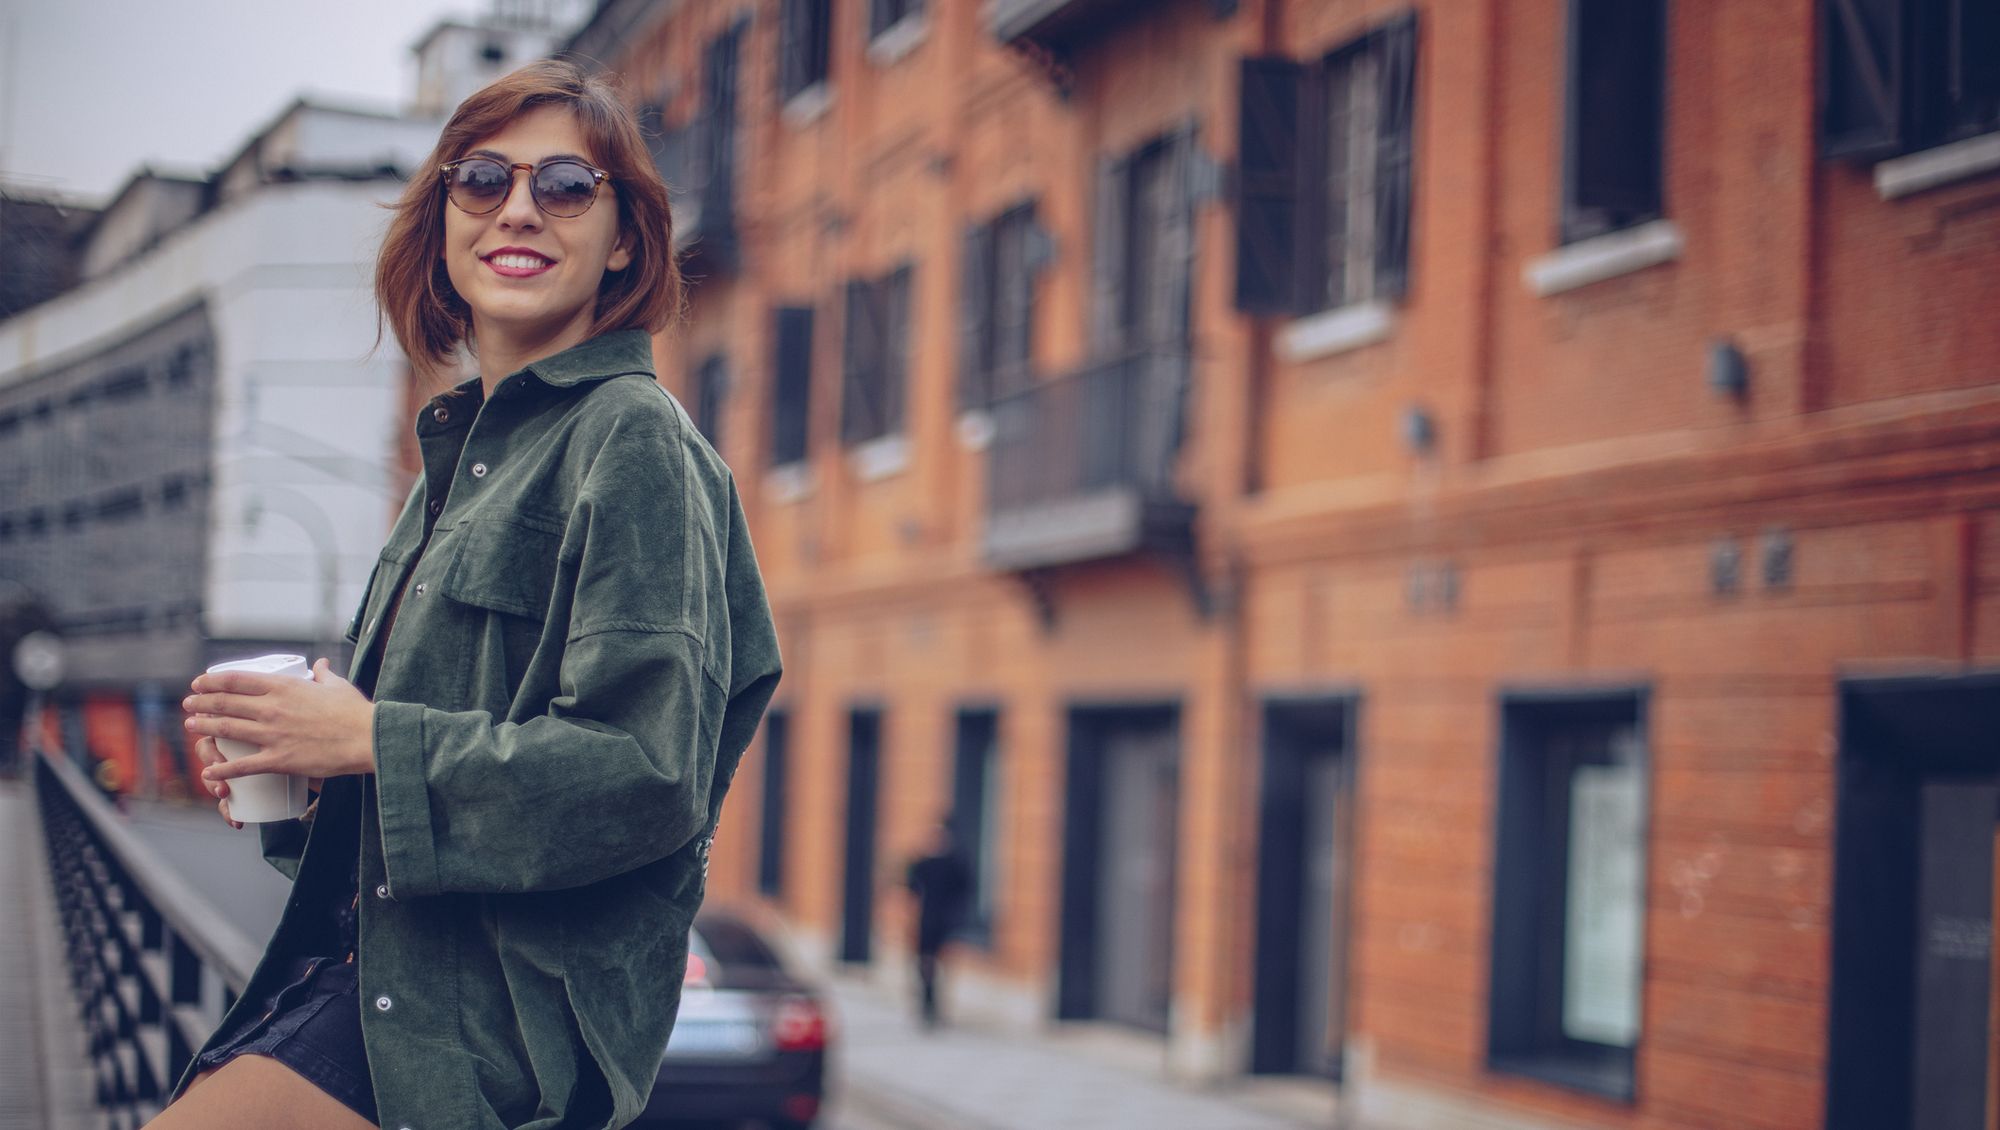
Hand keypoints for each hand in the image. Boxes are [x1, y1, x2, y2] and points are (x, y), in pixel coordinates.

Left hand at [186, 660, 375, 821]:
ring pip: (226, 730)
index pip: (236, 680)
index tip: (199, 683)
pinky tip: (209, 773)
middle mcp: (272, 708)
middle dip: (201, 703)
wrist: (368, 738)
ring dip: (203, 728)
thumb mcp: (337, 685)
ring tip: (191, 726)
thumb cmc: (355, 712)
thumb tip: (319, 664)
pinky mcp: (279, 760)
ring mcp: (273, 734)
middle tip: (189, 705)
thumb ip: (323, 674)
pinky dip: (222, 770)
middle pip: (224, 703)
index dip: (212, 681)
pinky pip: (243, 766)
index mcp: (284, 687)